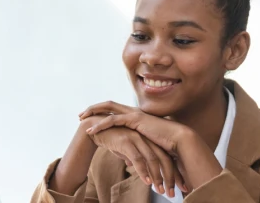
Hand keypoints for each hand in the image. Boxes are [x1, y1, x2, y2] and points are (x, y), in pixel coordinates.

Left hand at [80, 102, 222, 189]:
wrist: (179, 140)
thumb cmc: (167, 144)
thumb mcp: (148, 143)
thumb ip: (139, 144)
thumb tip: (132, 155)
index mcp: (137, 116)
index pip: (116, 110)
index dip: (103, 112)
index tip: (91, 116)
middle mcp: (134, 111)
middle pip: (109, 104)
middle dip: (94, 107)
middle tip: (81, 114)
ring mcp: (135, 114)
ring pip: (109, 108)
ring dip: (94, 112)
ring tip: (81, 119)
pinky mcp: (135, 119)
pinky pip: (113, 120)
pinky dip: (101, 124)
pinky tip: (92, 130)